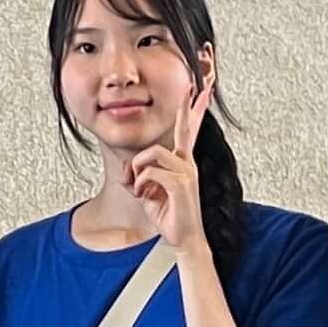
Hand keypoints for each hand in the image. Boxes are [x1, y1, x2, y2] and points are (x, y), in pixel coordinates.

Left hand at [127, 87, 212, 255]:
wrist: (184, 239)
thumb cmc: (170, 217)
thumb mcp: (147, 194)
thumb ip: (137, 177)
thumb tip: (126, 170)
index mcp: (182, 164)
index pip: (188, 133)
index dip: (193, 112)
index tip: (200, 92)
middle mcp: (187, 164)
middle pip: (183, 130)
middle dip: (185, 108)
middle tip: (190, 87)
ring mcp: (186, 172)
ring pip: (152, 153)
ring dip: (138, 170)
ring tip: (142, 189)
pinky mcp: (181, 183)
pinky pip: (149, 172)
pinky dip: (140, 184)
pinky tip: (145, 196)